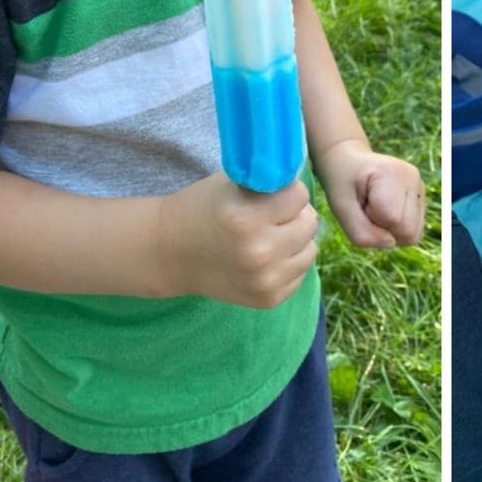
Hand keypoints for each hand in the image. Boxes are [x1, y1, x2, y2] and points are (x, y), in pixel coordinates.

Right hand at [159, 173, 317, 309]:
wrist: (171, 253)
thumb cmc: (204, 208)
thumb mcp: (233, 184)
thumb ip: (269, 181)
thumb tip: (304, 183)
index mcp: (247, 219)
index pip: (300, 195)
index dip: (287, 191)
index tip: (271, 194)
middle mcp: (259, 253)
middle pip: (309, 223)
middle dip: (293, 215)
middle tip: (269, 216)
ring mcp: (265, 281)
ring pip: (310, 250)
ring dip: (295, 241)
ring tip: (267, 236)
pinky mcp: (268, 300)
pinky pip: (300, 273)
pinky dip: (287, 263)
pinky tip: (263, 258)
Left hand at [315, 139, 424, 248]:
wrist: (349, 161)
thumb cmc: (343, 184)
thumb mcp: (341, 209)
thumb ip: (361, 233)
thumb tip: (391, 243)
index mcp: (392, 172)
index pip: (393, 220)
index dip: (372, 221)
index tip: (361, 202)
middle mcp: (413, 178)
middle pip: (408, 232)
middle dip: (383, 229)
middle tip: (367, 207)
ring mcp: (420, 187)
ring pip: (412, 235)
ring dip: (390, 230)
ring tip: (376, 208)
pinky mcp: (421, 196)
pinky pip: (412, 231)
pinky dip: (396, 228)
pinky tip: (385, 210)